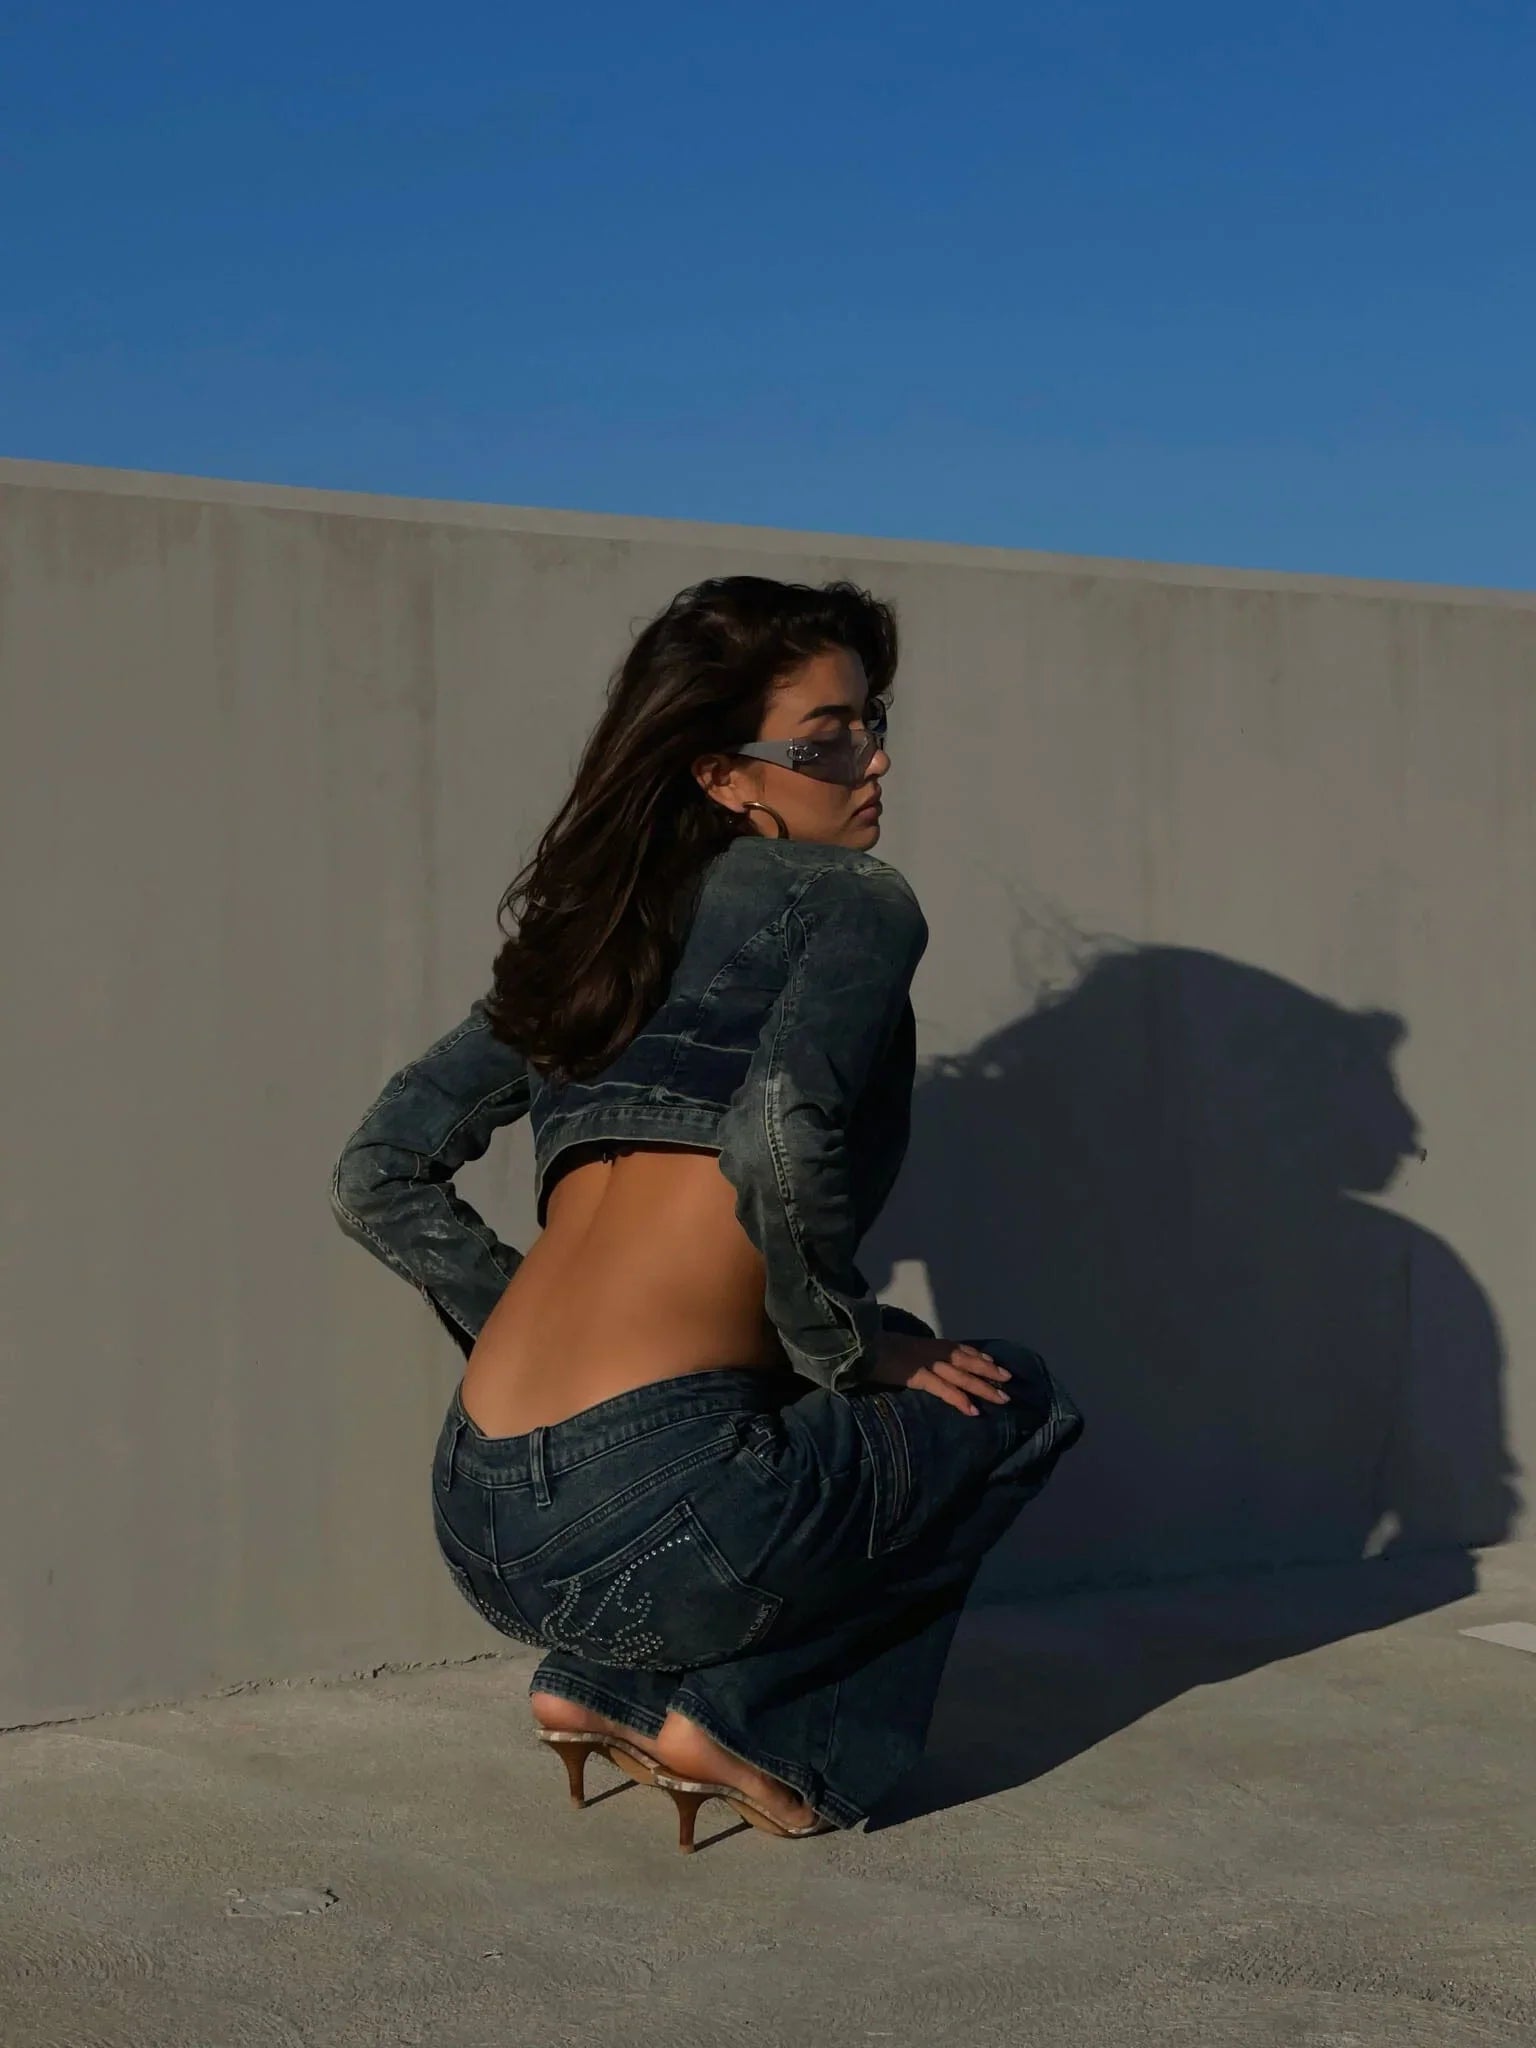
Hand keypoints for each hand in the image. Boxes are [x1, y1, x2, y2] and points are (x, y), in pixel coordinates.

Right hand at [867, 1332, 1010, 1417]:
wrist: (860, 1346)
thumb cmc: (877, 1349)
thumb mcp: (902, 1347)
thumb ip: (916, 1354)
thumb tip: (924, 1363)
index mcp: (929, 1344)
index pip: (960, 1349)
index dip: (979, 1356)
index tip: (995, 1363)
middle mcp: (934, 1351)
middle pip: (968, 1361)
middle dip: (989, 1371)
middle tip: (1009, 1380)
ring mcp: (927, 1363)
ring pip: (962, 1376)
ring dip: (983, 1387)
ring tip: (1002, 1398)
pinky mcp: (918, 1375)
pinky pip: (943, 1389)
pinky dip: (959, 1399)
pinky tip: (972, 1409)